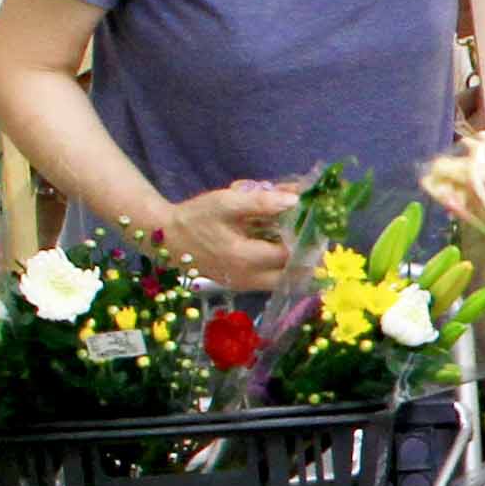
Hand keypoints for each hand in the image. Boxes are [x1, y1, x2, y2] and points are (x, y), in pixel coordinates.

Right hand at [157, 180, 302, 290]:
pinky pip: (272, 280)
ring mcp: (246, 285)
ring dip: (297, 262)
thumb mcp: (225, 203)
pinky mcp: (243, 285)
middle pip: (294, 274)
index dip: (307, 238)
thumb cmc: (196, 218)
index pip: (291, 254)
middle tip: (316, 236)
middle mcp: (250, 279)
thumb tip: (295, 200)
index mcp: (246, 258)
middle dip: (308, 256)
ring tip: (304, 240)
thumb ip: (261, 202)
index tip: (317, 222)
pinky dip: (283, 266)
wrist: (167, 239)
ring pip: (284, 280)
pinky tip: (284, 246)